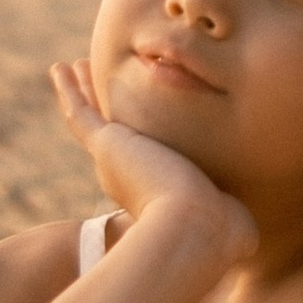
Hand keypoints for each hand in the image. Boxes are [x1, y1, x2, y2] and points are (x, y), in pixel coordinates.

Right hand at [50, 61, 253, 262]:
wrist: (196, 231)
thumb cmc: (220, 233)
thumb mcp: (229, 219)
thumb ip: (229, 212)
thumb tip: (243, 222)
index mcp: (152, 193)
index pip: (142, 159)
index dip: (137, 140)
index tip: (136, 125)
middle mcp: (125, 178)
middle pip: (110, 134)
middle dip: (102, 108)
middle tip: (89, 83)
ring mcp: (113, 161)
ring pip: (90, 120)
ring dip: (81, 93)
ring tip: (69, 69)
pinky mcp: (107, 146)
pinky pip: (81, 113)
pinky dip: (69, 91)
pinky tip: (59, 69)